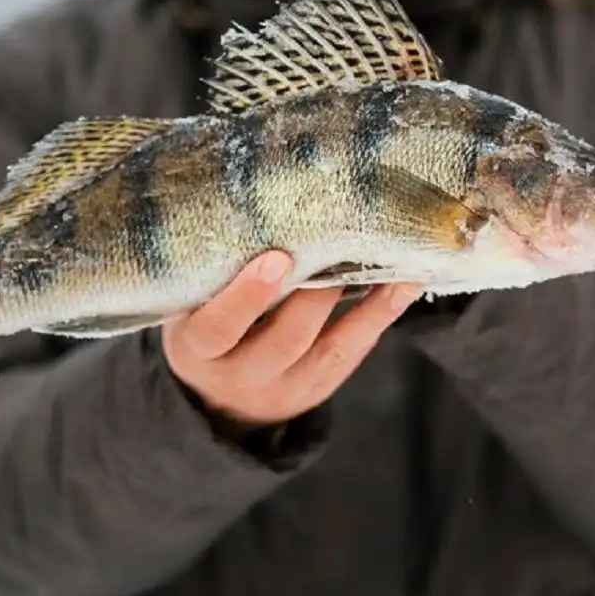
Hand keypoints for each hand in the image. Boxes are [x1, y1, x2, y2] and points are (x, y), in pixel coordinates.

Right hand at [160, 250, 418, 433]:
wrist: (218, 397)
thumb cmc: (205, 322)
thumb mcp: (191, 303)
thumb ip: (214, 269)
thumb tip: (256, 199)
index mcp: (197, 348)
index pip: (218, 328)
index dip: (247, 297)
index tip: (275, 258)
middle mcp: (239, 374)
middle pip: (282, 340)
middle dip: (315, 294)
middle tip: (342, 244)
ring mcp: (283, 386)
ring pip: (328, 349)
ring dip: (365, 305)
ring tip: (393, 263)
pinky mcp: (317, 386)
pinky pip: (351, 352)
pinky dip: (379, 316)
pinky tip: (404, 283)